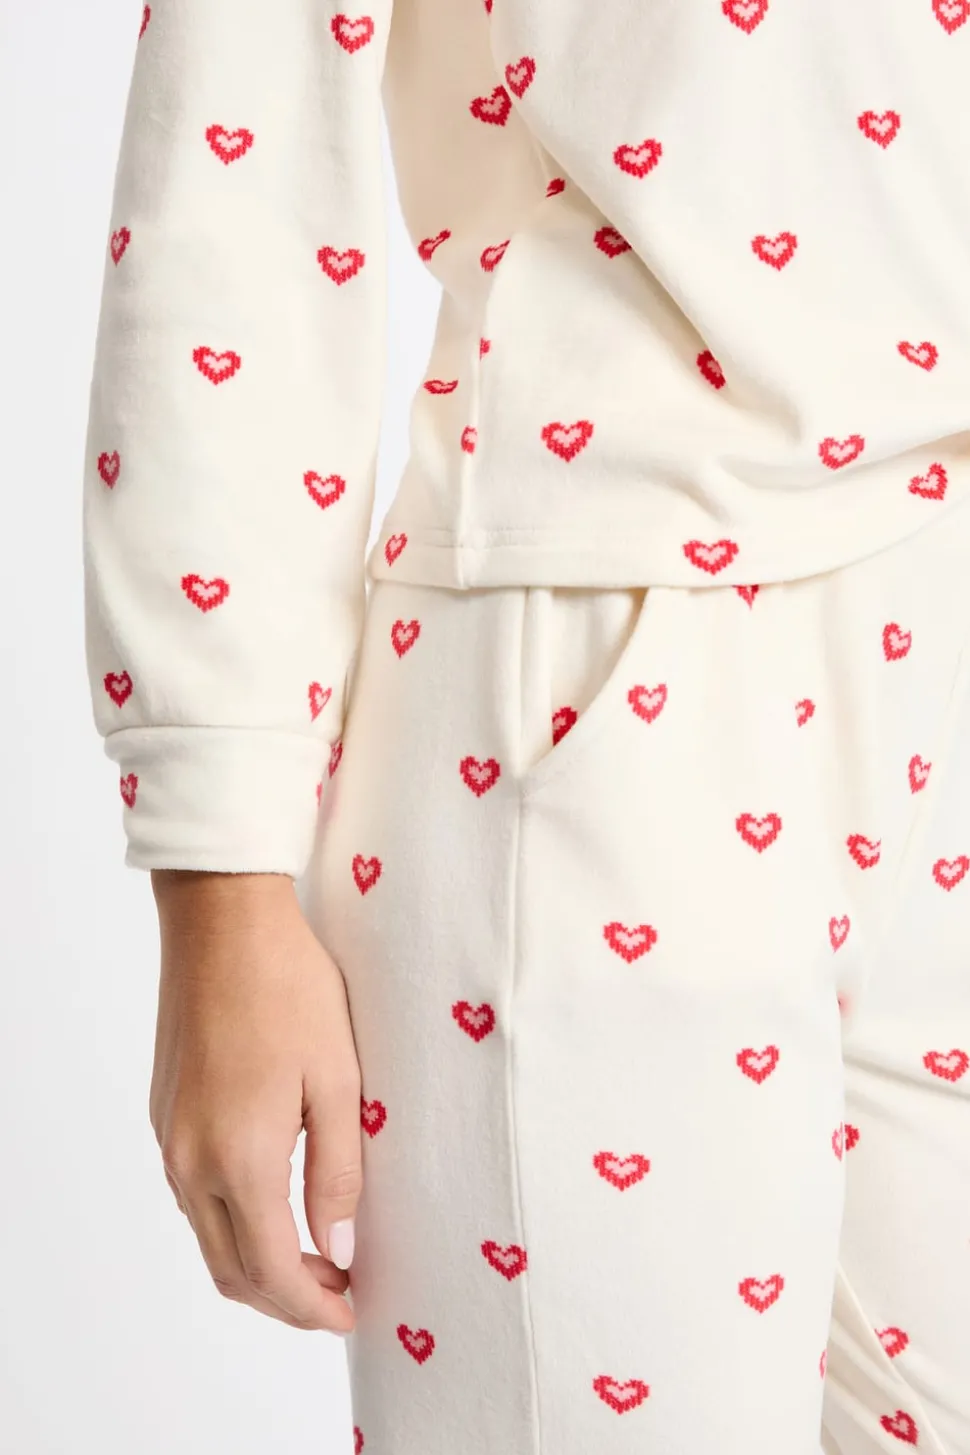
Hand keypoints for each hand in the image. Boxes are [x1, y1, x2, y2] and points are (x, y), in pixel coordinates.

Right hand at [148, 870, 360, 1332]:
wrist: (223, 921)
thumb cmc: (290, 988)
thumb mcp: (339, 1081)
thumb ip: (339, 1173)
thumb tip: (340, 1246)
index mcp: (239, 1159)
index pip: (272, 1271)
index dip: (314, 1306)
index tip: (353, 1311)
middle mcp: (190, 1161)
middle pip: (231, 1270)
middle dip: (286, 1299)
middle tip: (341, 1290)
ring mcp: (170, 1137)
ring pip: (207, 1237)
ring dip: (257, 1262)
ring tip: (317, 1251)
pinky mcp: (165, 1113)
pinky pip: (193, 1195)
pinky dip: (233, 1223)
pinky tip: (276, 1200)